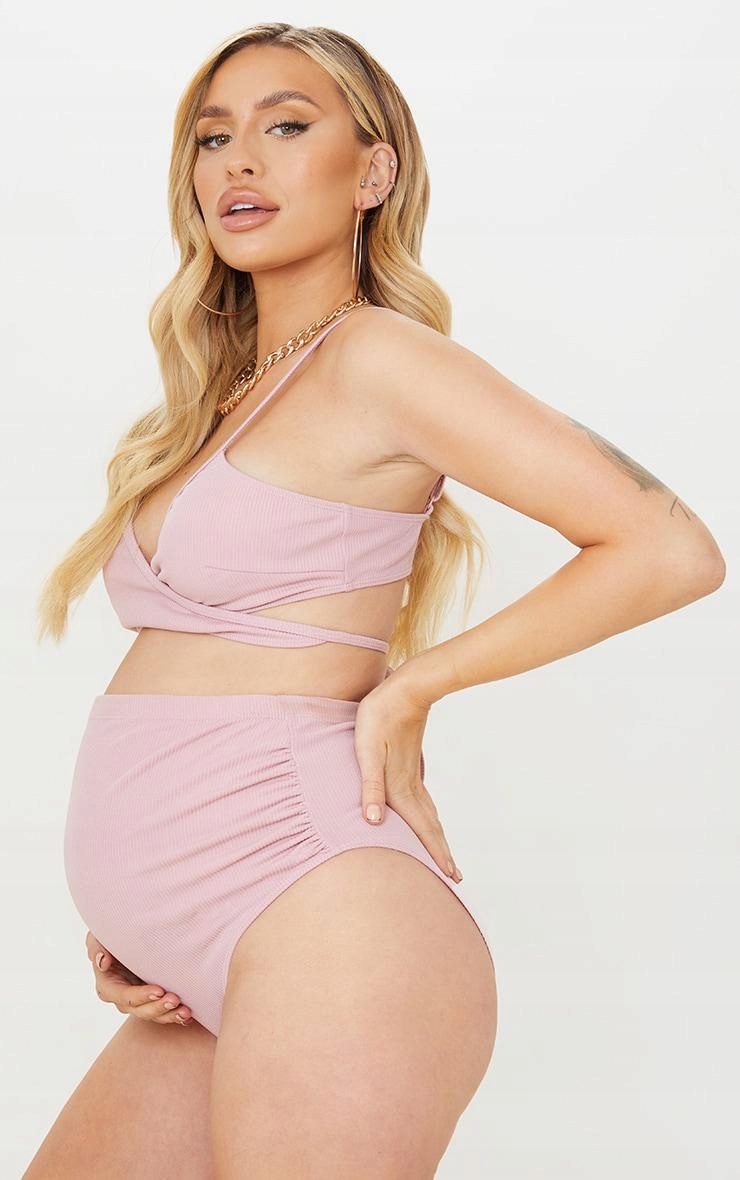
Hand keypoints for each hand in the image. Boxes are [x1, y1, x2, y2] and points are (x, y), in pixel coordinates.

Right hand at [86, 931, 192, 1025]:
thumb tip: (102, 962)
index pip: (122, 995)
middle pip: (139, 1009)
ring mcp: (139, 1001)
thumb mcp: (101, 935)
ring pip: (153, 1014)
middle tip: (174, 999)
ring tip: (185, 1011)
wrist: (132, 935)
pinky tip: (188, 1016)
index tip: (158, 990)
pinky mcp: (152, 1000)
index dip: (139, 996)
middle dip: (157, 1007)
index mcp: (108, 984)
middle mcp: (122, 997)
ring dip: (169, 1015)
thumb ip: (97, 946)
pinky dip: (175, 1016)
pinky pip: (163, 1014)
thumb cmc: (114, 933)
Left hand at [353, 666, 462, 882]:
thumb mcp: (367, 750)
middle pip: (430, 825)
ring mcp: (413, 772)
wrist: (406, 688)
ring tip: (445, 852)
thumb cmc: (380, 717)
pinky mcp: (411, 761)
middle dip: (441, 852)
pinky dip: (429, 816)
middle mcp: (410, 784)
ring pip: (429, 812)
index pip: (421, 828)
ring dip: (436, 835)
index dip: (434, 854)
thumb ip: (369, 786)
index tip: (450, 877)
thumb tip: (372, 823)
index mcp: (399, 787)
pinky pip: (423, 799)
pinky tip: (427, 815)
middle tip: (456, 877)